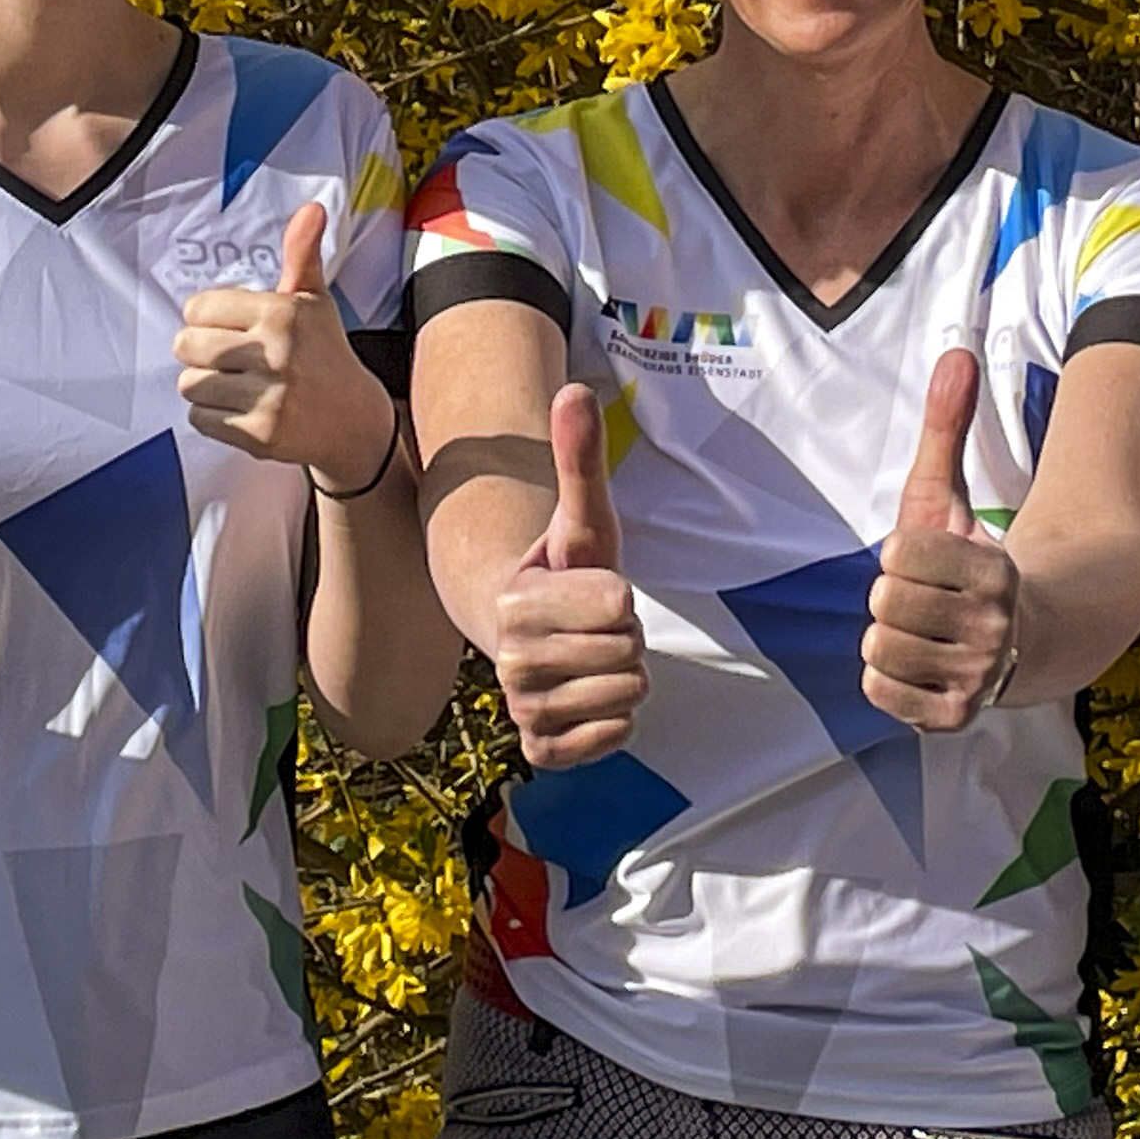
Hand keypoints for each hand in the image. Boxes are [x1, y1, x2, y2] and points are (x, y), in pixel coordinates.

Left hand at [177, 203, 395, 492]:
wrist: (354, 421)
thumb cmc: (324, 353)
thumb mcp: (314, 301)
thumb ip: (301, 254)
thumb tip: (312, 208)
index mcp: (283, 312)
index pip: (198, 308)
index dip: (207, 318)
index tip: (230, 327)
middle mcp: (276, 352)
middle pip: (186, 345)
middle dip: (201, 352)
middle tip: (230, 358)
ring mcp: (268, 396)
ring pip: (190, 385)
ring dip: (206, 387)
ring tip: (237, 385)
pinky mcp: (260, 434)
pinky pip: (200, 420)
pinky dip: (213, 418)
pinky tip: (242, 410)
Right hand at [490, 385, 647, 768]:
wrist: (534, 634)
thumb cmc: (566, 570)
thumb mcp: (582, 516)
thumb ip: (579, 457)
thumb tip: (575, 389)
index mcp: (516, 604)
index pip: (620, 601)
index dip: (619, 593)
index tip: (589, 589)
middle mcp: (509, 664)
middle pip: (629, 652)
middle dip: (624, 636)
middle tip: (592, 626)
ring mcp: (524, 711)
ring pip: (629, 694)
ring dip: (622, 676)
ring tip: (590, 657)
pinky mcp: (542, 750)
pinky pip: (616, 737)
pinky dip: (616, 719)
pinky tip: (589, 696)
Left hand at [863, 346, 1017, 731]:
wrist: (1029, 642)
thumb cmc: (972, 562)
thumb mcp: (953, 494)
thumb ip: (949, 425)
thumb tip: (955, 351)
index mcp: (994, 573)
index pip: (899, 556)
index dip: (904, 552)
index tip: (930, 560)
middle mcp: (991, 632)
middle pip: (883, 604)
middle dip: (894, 596)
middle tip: (925, 599)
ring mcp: (975, 680)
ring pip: (878, 649)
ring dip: (890, 637)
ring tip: (924, 631)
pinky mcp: (954, 718)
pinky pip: (879, 691)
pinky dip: (886, 677)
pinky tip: (917, 662)